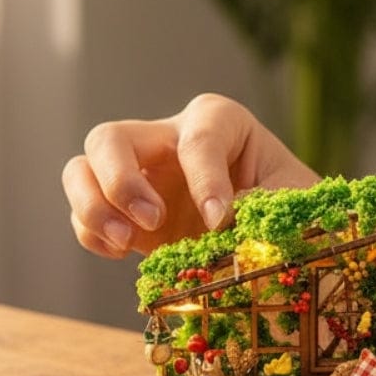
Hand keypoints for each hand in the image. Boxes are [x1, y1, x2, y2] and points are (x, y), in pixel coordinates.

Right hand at [62, 93, 318, 256]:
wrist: (281, 237)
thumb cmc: (293, 206)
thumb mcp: (294, 199)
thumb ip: (264, 202)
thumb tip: (220, 216)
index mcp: (216, 122)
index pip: (197, 138)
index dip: (204, 179)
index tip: (219, 220)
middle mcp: (167, 141)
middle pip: (111, 137)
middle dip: (121, 180)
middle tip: (153, 220)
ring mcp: (141, 178)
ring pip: (81, 169)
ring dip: (92, 206)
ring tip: (125, 243)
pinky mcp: (126, 217)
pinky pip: (83, 215)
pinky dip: (90, 233)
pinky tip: (122, 254)